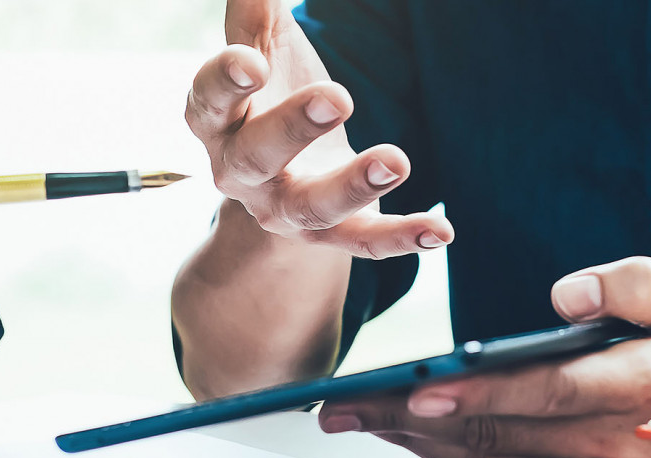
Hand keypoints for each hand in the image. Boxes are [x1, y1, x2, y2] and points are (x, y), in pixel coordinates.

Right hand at [188, 0, 451, 258]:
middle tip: (338, 97)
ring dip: (354, 187)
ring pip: (314, 207)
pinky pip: (365, 241)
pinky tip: (441, 229)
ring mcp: (288, 209)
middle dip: (294, 127)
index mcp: (219, 123)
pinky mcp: (334, 232)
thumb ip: (256, 15)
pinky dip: (402, 237)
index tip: (251, 61)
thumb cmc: (271, 96)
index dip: (225, 82)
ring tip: (396, 160)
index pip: (210, 103)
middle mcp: (244, 173)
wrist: (279, 180)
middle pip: (257, 156)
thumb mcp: (263, 51)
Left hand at [318, 257, 650, 457]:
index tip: (416, 393)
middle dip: (414, 426)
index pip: (549, 394)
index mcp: (644, 387)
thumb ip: (637, 285)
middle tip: (343, 409)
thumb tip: (562, 294)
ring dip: (425, 451)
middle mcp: (619, 445)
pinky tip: (420, 448)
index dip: (480, 398)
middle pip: (504, 439)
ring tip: (362, 425)